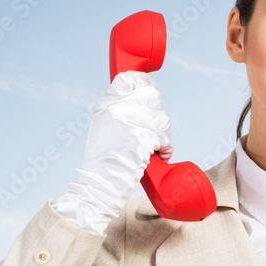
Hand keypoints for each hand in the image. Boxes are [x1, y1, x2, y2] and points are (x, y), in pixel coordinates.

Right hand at [52, 71, 173, 232]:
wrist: (99, 185)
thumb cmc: (103, 164)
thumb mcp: (103, 129)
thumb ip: (119, 113)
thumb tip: (142, 105)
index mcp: (106, 106)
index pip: (128, 79)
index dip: (143, 83)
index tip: (150, 90)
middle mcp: (117, 109)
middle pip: (152, 95)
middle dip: (159, 113)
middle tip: (156, 129)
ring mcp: (129, 122)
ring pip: (163, 117)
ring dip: (164, 134)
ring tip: (156, 147)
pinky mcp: (142, 138)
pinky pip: (165, 138)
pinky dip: (166, 148)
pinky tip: (159, 155)